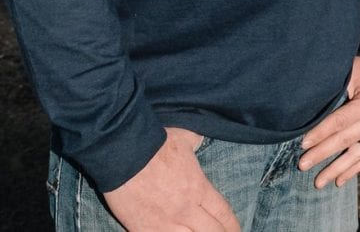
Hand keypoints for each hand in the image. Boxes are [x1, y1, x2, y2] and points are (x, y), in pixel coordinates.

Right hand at [101, 127, 240, 231]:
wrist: (123, 155)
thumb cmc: (155, 144)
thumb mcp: (185, 137)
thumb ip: (196, 142)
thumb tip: (200, 139)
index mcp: (199, 188)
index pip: (223, 213)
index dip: (232, 226)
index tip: (236, 231)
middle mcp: (186, 210)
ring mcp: (165, 223)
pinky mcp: (143, 230)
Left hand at [298, 55, 359, 187]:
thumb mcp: (348, 71)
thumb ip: (332, 89)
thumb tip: (304, 106)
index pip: (340, 121)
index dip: (321, 133)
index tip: (303, 144)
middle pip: (346, 140)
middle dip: (323, 154)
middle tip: (303, 165)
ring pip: (357, 154)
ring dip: (337, 169)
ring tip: (318, 182)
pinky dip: (353, 169)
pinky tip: (339, 180)